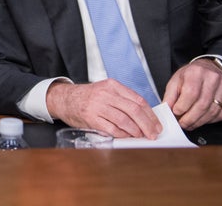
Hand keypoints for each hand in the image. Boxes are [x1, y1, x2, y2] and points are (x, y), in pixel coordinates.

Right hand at [46, 79, 161, 138]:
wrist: (64, 99)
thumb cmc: (88, 97)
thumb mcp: (105, 91)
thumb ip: (122, 100)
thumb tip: (145, 116)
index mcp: (112, 85)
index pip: (138, 100)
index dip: (150, 114)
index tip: (156, 124)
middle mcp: (105, 94)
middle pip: (134, 110)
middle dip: (147, 125)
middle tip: (153, 134)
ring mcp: (97, 105)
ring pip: (124, 120)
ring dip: (136, 131)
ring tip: (141, 136)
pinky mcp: (91, 117)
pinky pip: (112, 128)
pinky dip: (122, 134)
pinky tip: (126, 137)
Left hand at [163, 59, 221, 129]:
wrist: (208, 68)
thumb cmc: (191, 75)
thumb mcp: (176, 80)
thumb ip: (170, 96)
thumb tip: (166, 110)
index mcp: (196, 72)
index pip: (190, 93)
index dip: (182, 107)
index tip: (176, 113)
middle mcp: (212, 78)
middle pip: (202, 105)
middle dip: (190, 118)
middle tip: (182, 124)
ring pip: (212, 112)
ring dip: (199, 122)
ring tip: (190, 124)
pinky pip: (221, 114)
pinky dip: (210, 121)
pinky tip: (201, 120)